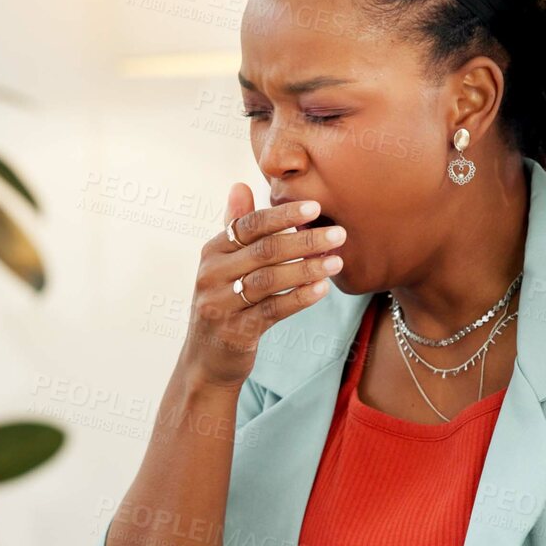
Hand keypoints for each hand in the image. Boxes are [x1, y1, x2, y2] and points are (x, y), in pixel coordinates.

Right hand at [180, 183, 347, 388]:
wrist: (207, 360)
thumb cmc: (225, 303)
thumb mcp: (224, 265)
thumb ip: (235, 227)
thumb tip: (240, 184)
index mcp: (212, 251)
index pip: (249, 225)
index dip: (282, 214)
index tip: (316, 206)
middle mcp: (211, 275)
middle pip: (263, 250)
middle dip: (304, 239)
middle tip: (338, 233)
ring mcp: (220, 304)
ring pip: (269, 280)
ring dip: (306, 268)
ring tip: (336, 261)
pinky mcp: (235, 331)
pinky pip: (272, 310)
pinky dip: (299, 297)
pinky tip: (322, 289)